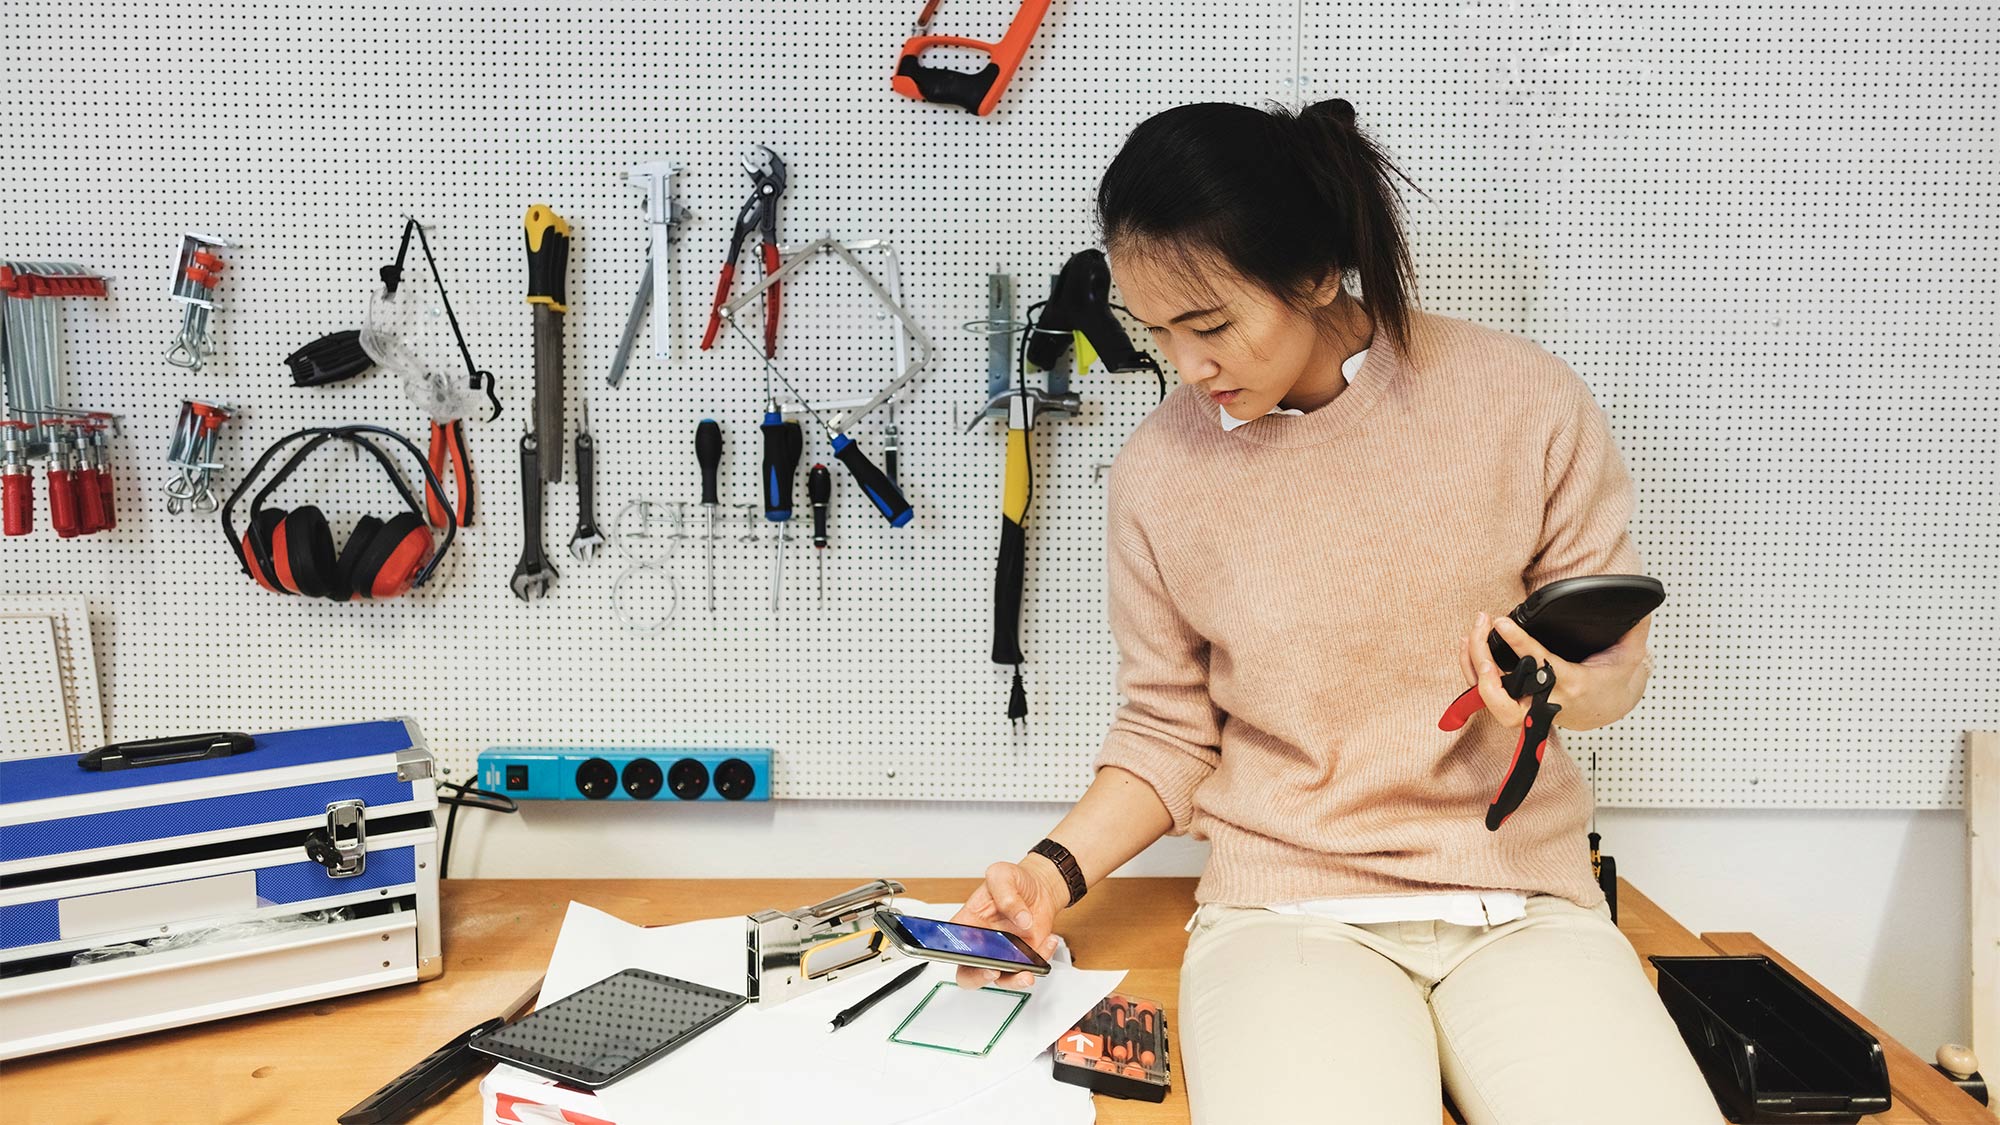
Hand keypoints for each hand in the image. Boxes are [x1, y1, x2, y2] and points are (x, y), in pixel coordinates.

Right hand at [949, 859, 1063, 989]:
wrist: (1040, 887)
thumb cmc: (1015, 881)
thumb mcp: (1003, 874)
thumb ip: (1006, 892)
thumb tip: (1020, 918)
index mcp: (968, 923)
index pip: (950, 945)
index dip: (953, 956)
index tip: (970, 956)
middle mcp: (983, 943)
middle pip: (970, 973)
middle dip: (980, 977)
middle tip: (994, 970)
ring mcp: (1004, 953)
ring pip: (1002, 979)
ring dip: (1015, 979)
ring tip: (1028, 971)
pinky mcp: (1025, 957)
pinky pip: (1031, 968)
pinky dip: (1043, 958)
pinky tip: (1049, 939)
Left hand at [1460, 611, 1653, 731]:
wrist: (1606, 709)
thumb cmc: (1611, 681)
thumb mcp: (1629, 657)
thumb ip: (1633, 631)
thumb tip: (1642, 607)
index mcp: (1571, 685)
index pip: (1540, 666)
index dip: (1519, 644)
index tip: (1502, 623)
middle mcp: (1545, 702)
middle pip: (1502, 698)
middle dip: (1483, 666)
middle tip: (1480, 631)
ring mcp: (1528, 708)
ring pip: (1489, 700)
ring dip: (1472, 667)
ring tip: (1471, 633)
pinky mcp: (1517, 706)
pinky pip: (1487, 695)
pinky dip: (1473, 671)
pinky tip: (1471, 646)